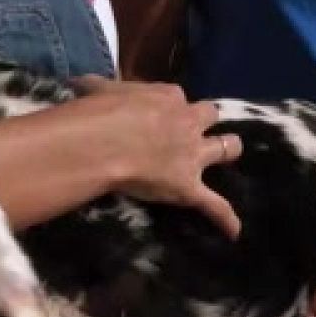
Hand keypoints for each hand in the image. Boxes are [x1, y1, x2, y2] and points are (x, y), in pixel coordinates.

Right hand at [72, 75, 242, 237]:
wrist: (104, 141)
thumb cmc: (99, 112)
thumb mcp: (98, 88)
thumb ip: (99, 87)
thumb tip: (81, 84)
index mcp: (167, 98)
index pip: (177, 97)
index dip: (171, 107)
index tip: (158, 114)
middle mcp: (188, 123)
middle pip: (210, 115)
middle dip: (206, 122)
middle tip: (197, 130)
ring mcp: (192, 156)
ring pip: (227, 148)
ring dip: (228, 150)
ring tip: (229, 155)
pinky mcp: (189, 187)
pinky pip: (214, 205)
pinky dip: (225, 218)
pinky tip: (234, 232)